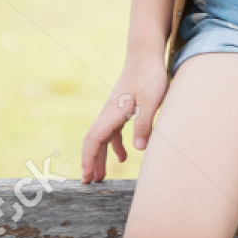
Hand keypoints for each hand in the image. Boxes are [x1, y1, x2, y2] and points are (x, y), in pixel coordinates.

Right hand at [81, 57, 168, 182]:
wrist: (145, 54)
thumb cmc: (150, 75)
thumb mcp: (152, 101)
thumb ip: (145, 123)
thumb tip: (138, 149)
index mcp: (113, 112)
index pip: (95, 140)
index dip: (88, 159)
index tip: (86, 177)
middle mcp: (108, 112)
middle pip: (94, 141)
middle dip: (89, 162)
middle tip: (88, 183)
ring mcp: (113, 110)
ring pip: (101, 137)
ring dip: (100, 157)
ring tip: (101, 177)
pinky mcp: (120, 108)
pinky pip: (111, 131)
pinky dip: (113, 146)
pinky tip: (123, 157)